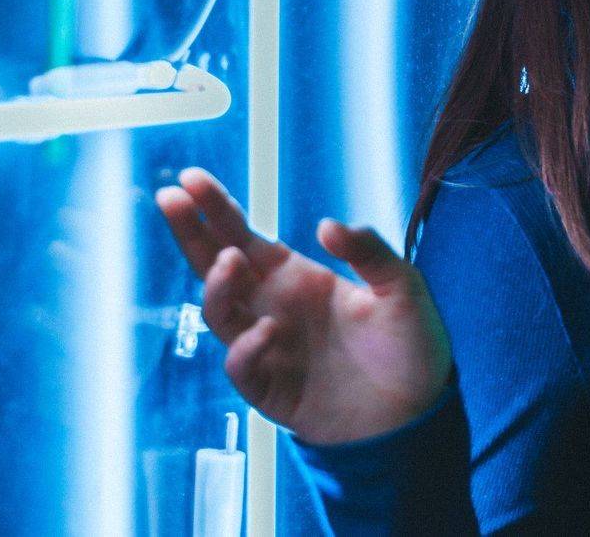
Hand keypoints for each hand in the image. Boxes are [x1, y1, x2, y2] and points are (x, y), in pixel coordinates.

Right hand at [154, 168, 452, 444]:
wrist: (419, 412)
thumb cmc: (410, 344)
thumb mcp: (402, 287)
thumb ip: (369, 252)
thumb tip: (326, 225)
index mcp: (297, 277)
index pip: (244, 235)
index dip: (216, 208)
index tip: (190, 178)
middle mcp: (272, 307)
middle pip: (215, 265)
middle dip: (191, 232)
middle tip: (170, 198)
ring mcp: (268, 347)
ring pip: (219, 313)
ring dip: (217, 285)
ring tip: (232, 260)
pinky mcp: (271, 389)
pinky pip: (241, 366)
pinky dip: (247, 347)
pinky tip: (268, 331)